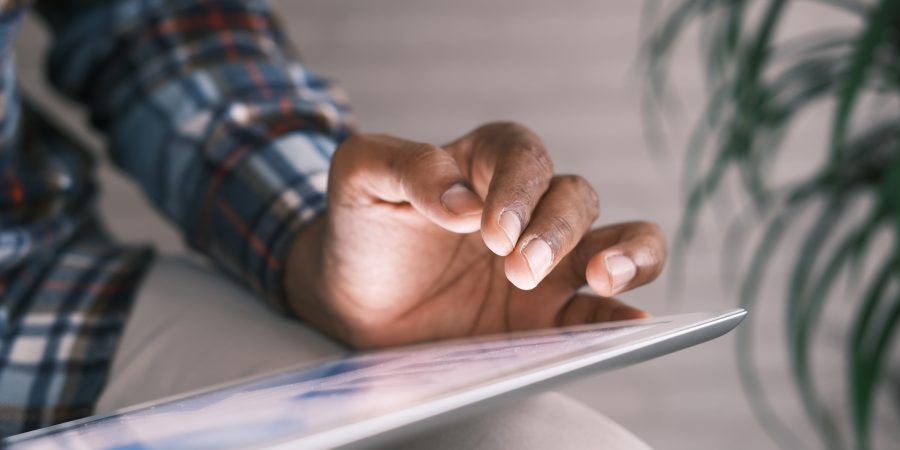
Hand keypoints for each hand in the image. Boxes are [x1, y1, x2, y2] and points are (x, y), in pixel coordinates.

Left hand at [285, 122, 666, 347]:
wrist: (354, 298)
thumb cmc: (363, 227)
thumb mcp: (362, 178)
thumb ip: (407, 167)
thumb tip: (462, 201)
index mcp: (486, 164)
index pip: (524, 157)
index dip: (517, 189)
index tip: (489, 230)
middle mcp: (528, 207)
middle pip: (575, 197)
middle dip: (555, 230)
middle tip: (518, 268)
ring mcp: (547, 262)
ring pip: (618, 239)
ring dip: (626, 253)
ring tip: (605, 278)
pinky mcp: (548, 314)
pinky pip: (601, 310)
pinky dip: (623, 312)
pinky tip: (632, 321)